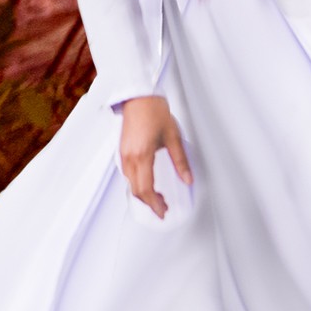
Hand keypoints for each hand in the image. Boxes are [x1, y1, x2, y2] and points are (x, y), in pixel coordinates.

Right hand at [118, 94, 191, 218]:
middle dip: (150, 203)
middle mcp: (129, 158)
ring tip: (159, 198)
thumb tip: (187, 179)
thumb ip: (180, 161)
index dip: (155, 204)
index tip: (163, 211)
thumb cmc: (155, 113)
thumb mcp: (174, 137)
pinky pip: (128, 175)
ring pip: (131, 184)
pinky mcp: (122, 152)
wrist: (139, 98)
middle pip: (137, 190)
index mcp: (142, 155)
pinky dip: (138, 185)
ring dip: (144, 195)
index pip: (146, 189)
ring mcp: (123, 155)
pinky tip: (148, 184)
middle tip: (163, 208)